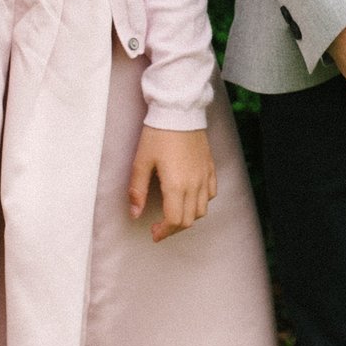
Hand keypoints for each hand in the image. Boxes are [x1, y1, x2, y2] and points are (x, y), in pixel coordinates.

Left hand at [127, 124, 216, 241]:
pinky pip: (211, 193)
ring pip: (203, 209)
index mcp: (176, 185)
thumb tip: (135, 214)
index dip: (164, 232)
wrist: (178, 111)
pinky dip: (201, 202)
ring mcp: (205, 176)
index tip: (153, 233)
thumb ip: (138, 190)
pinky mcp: (210, 167)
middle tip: (160, 228)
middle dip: (174, 229)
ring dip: (188, 217)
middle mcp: (194, 184)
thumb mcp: (141, 161)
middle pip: (189, 219)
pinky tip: (190, 198)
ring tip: (174, 214)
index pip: (174, 220)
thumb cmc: (158, 134)